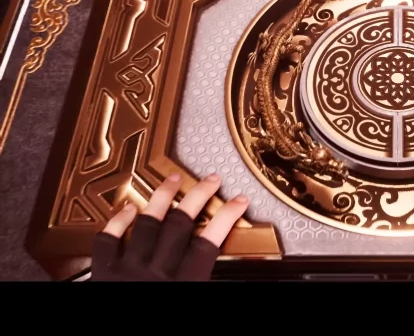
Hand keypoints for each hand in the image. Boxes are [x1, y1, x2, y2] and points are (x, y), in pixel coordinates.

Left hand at [91, 173, 248, 280]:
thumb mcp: (192, 306)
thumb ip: (205, 284)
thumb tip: (236, 278)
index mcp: (183, 286)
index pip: (210, 242)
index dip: (226, 218)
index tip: (238, 202)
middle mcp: (155, 273)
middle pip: (180, 224)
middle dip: (198, 197)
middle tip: (210, 181)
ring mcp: (127, 270)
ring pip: (146, 224)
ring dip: (161, 199)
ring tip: (173, 180)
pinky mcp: (102, 275)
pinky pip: (108, 241)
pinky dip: (117, 222)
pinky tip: (127, 209)